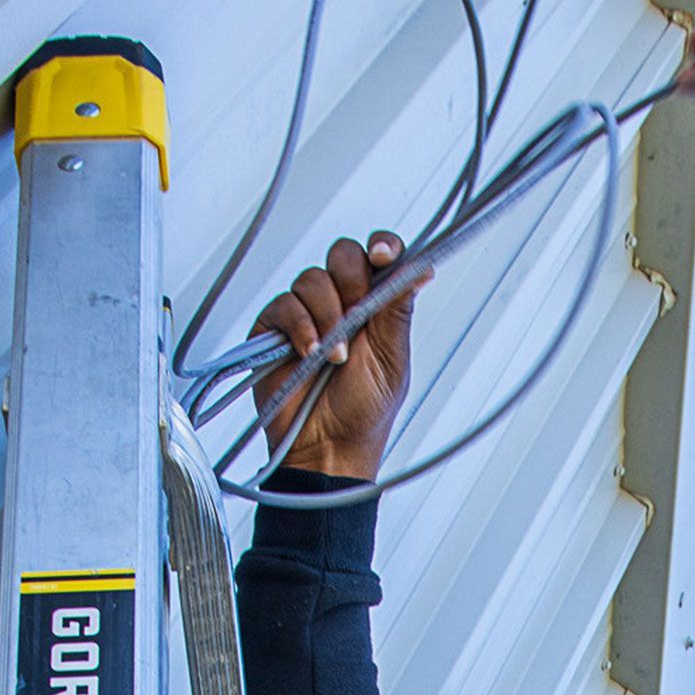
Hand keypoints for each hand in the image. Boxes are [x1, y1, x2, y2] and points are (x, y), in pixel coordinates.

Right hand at [249, 231, 429, 481]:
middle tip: (356, 319)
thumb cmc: (364, 412)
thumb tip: (420, 268)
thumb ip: (398, 309)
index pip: (378, 255)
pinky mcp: (275, 328)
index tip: (383, 255)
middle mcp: (341, 302)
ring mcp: (307, 313)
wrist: (329, 448)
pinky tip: (309, 354)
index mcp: (374, 305)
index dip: (382, 246)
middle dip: (351, 282)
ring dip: (328, 316)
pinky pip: (285, 304)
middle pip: (343, 254)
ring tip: (334, 357)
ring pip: (313, 279)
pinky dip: (300, 326)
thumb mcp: (392, 358)